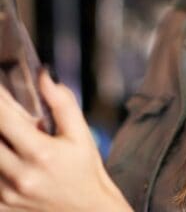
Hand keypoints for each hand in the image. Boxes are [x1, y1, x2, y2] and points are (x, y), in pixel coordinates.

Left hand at [0, 69, 132, 211]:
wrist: (87, 210)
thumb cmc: (85, 169)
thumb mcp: (80, 133)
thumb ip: (62, 102)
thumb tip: (45, 76)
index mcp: (41, 153)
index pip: (5, 119)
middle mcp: (20, 176)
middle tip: (4, 111)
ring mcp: (7, 195)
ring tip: (10, 131)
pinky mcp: (2, 207)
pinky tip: (9, 151)